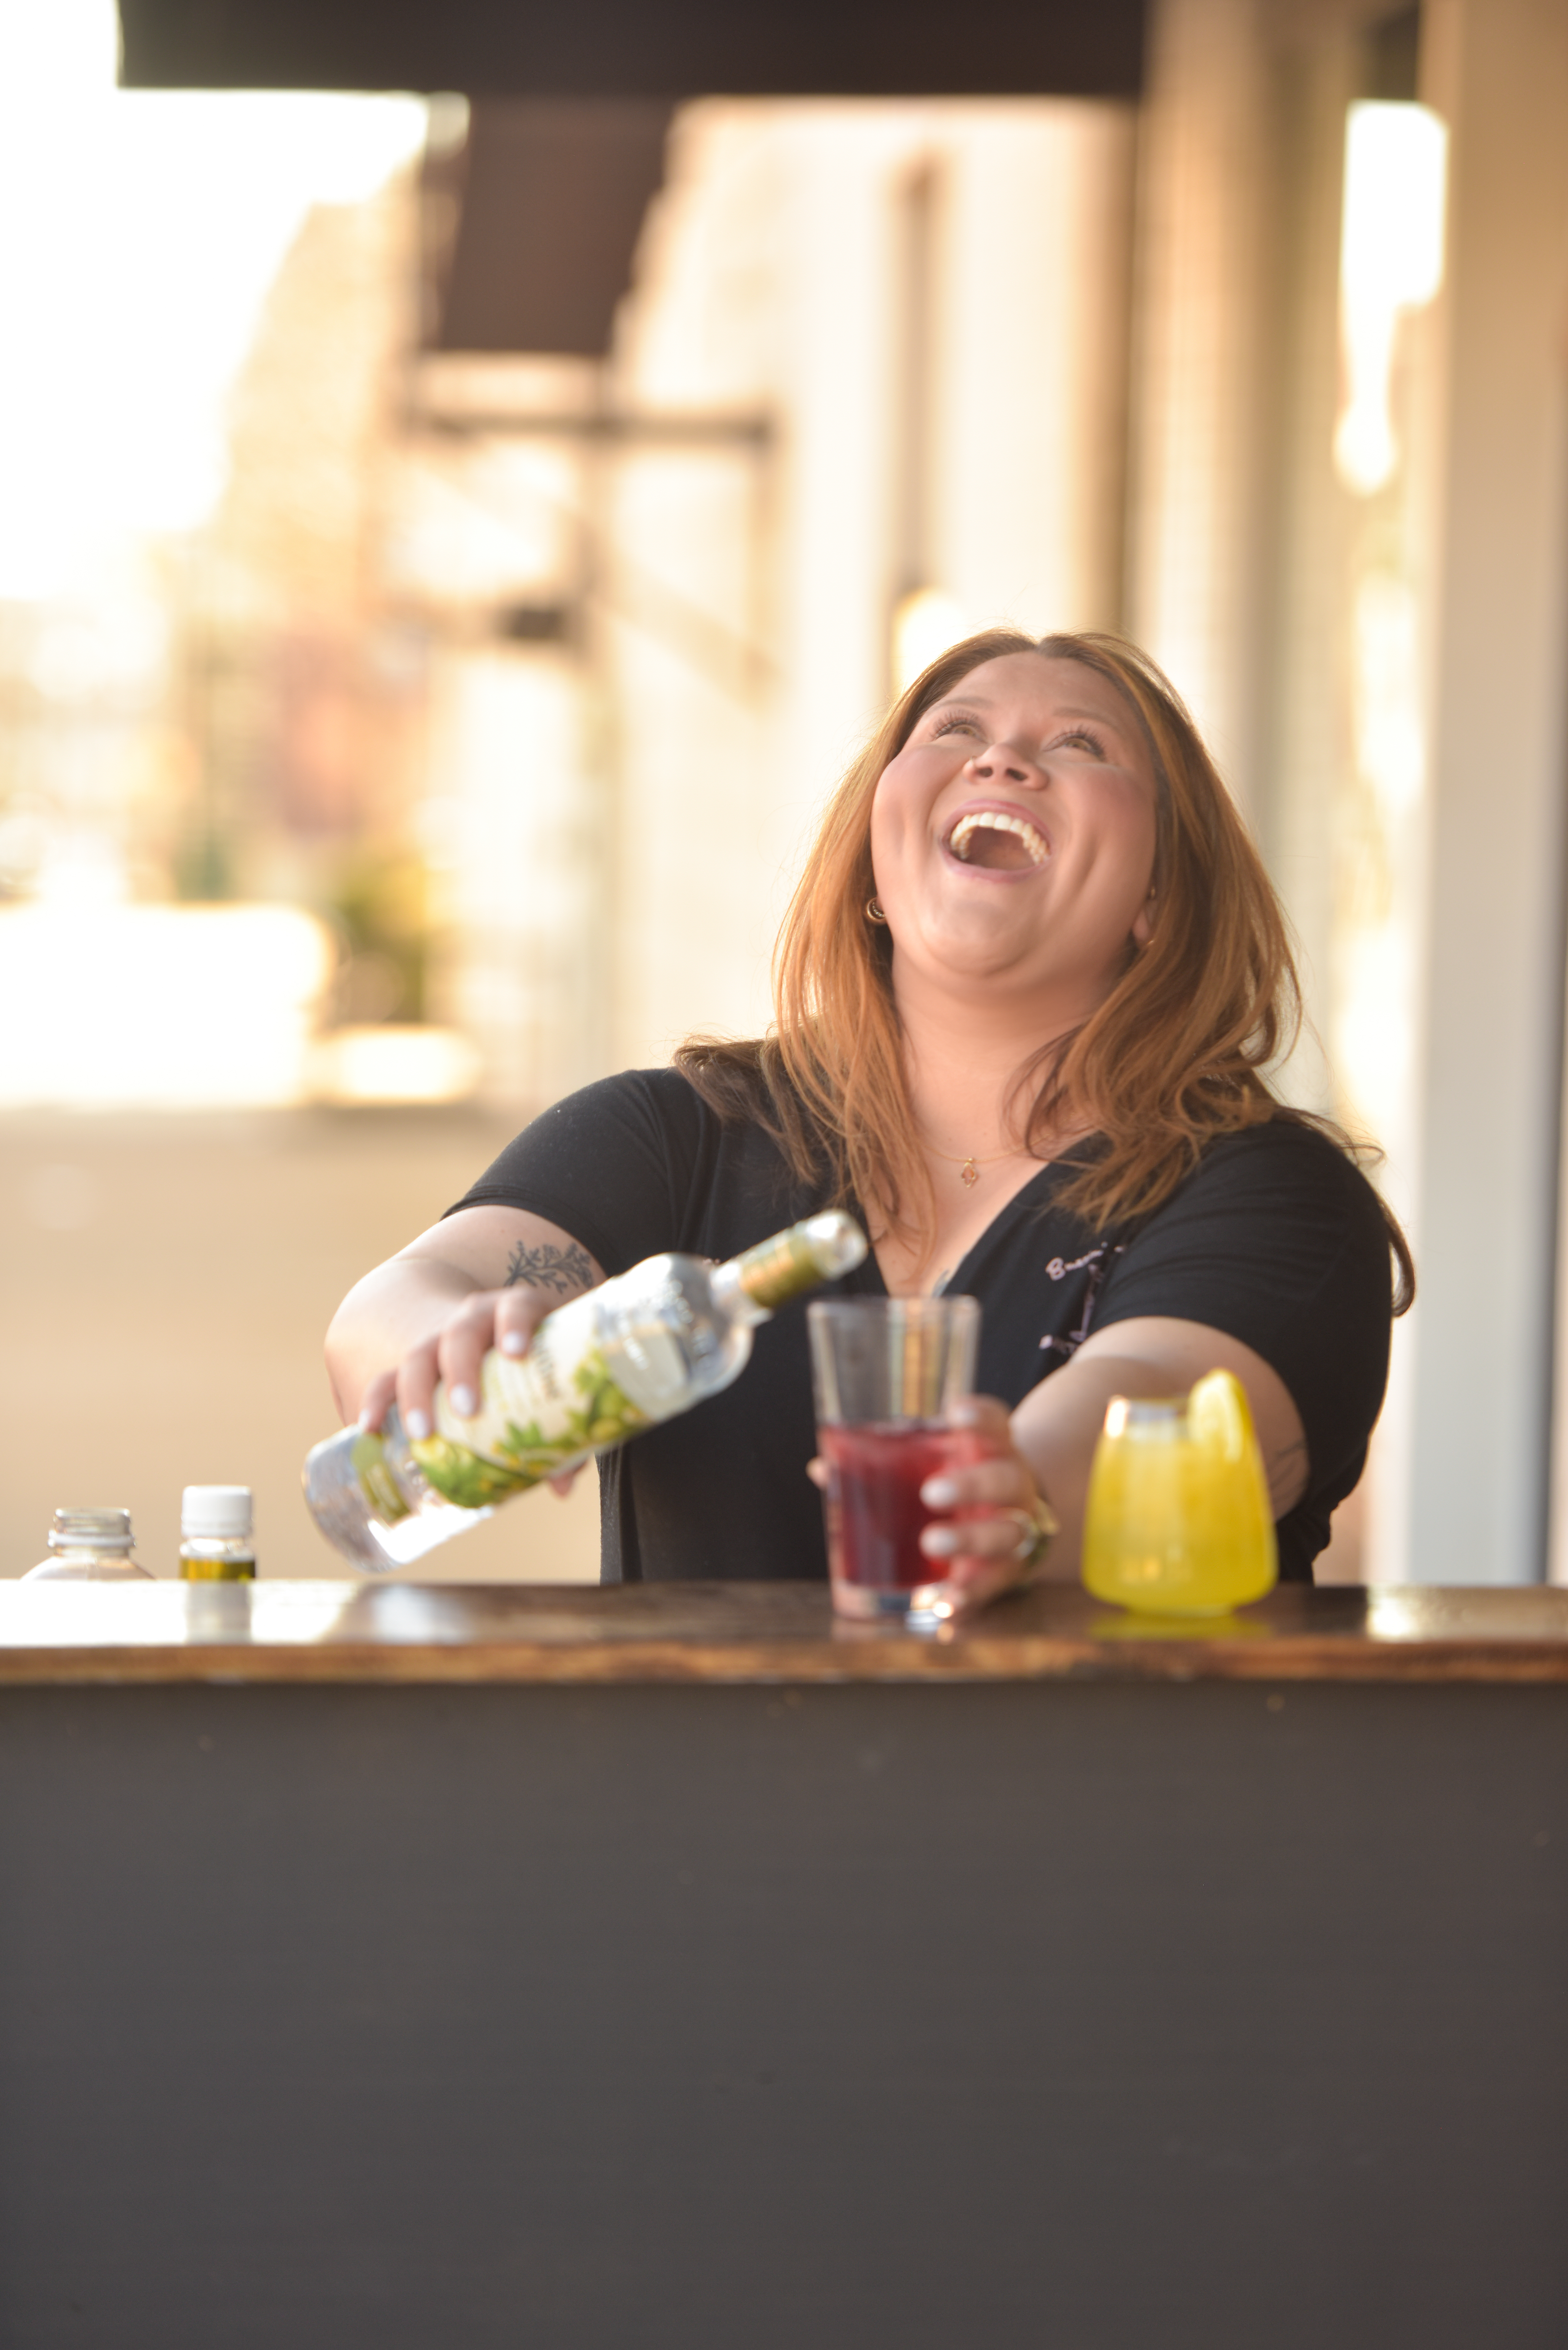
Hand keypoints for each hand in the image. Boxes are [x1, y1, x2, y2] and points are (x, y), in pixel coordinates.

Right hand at [356, 1286, 584, 1496]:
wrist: (489, 1340)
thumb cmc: (532, 1369)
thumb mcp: (548, 1385)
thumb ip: (562, 1428)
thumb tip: (562, 1484)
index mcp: (515, 1314)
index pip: (515, 1307)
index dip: (514, 1324)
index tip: (516, 1351)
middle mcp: (473, 1320)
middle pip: (460, 1335)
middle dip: (461, 1370)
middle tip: (467, 1409)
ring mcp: (437, 1340)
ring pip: (419, 1356)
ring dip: (417, 1395)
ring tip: (422, 1432)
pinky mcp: (412, 1366)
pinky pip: (387, 1377)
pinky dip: (376, 1401)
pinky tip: (370, 1428)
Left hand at [805, 1395, 1057, 1616]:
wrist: (1012, 1524)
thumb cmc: (958, 1484)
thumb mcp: (932, 1467)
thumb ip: (884, 1466)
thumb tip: (821, 1469)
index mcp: (993, 1450)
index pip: (997, 1423)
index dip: (980, 1417)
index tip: (955, 1414)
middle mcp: (1013, 1487)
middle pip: (1004, 1479)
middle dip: (971, 1485)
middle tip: (931, 1493)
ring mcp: (1015, 1530)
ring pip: (1006, 1533)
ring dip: (969, 1539)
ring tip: (932, 1543)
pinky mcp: (1006, 1572)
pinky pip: (991, 1586)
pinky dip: (968, 1598)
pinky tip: (945, 1608)